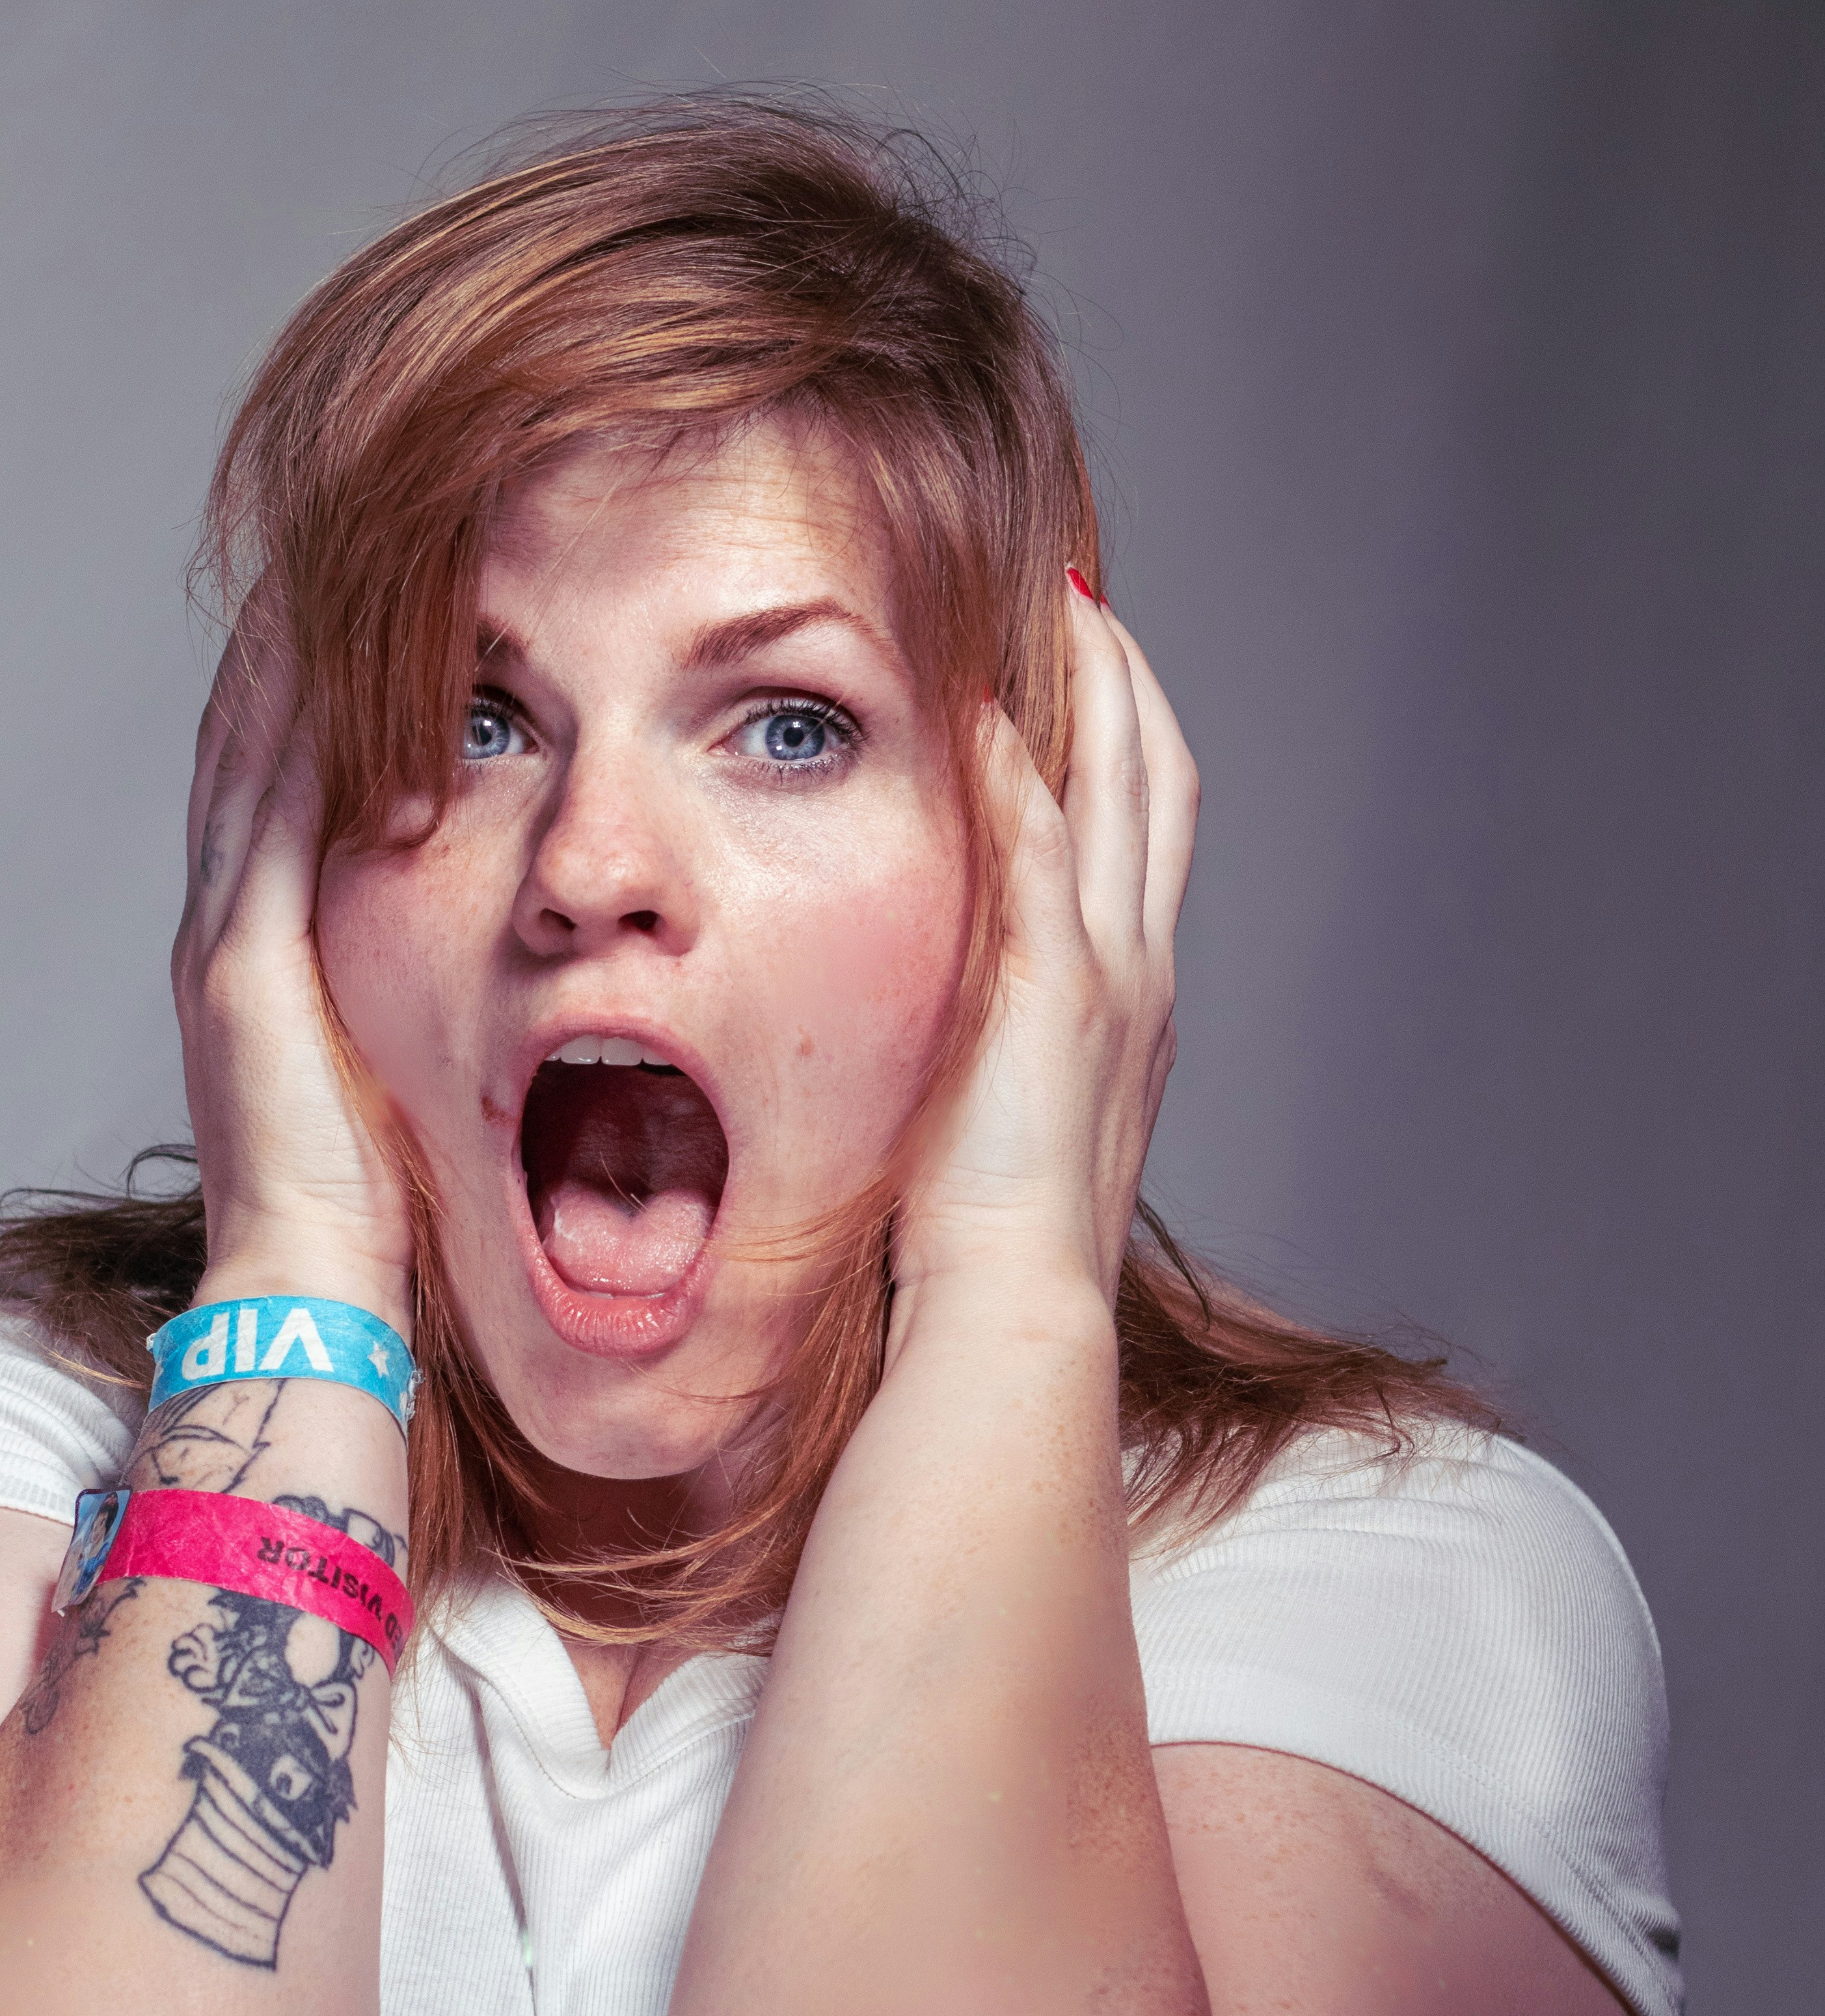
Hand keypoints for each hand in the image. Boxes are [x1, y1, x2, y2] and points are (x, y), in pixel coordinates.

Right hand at [172, 601, 413, 1311]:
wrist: (309, 1293)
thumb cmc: (370, 1211)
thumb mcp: (393, 1074)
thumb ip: (408, 1005)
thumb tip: (484, 972)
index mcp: (253, 957)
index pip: (266, 785)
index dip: (293, 688)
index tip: (343, 599)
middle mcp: (222, 932)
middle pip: (244, 743)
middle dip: (280, 639)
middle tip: (329, 533)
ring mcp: (225, 946)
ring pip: (248, 757)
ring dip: (285, 655)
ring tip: (330, 554)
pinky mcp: (245, 971)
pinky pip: (274, 816)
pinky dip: (300, 730)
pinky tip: (339, 656)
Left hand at [899, 582, 1198, 1303]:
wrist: (1022, 1301)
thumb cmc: (1001, 1244)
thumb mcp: (1015, 1123)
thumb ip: (1009, 1056)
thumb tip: (967, 1028)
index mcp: (1136, 1005)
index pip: (1146, 842)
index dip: (1132, 752)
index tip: (1098, 683)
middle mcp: (1141, 972)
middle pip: (1157, 786)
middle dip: (1130, 685)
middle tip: (1090, 603)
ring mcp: (1108, 973)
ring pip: (1119, 789)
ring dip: (1093, 688)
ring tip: (1056, 606)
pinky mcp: (1056, 986)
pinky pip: (1040, 845)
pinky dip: (1018, 765)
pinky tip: (982, 701)